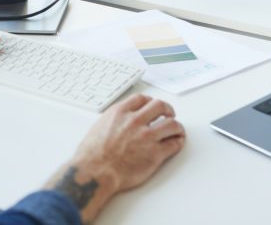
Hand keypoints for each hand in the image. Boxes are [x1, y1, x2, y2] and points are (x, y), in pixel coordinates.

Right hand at [46, 93, 184, 221]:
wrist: (95, 172)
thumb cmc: (92, 155)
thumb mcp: (98, 126)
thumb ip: (113, 121)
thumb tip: (118, 122)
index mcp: (120, 112)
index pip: (142, 98)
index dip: (150, 101)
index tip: (152, 105)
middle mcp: (135, 121)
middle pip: (160, 106)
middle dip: (167, 109)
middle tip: (170, 114)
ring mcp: (147, 137)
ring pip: (172, 124)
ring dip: (177, 126)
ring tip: (178, 130)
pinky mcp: (155, 154)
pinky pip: (173, 144)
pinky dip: (177, 143)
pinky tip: (177, 143)